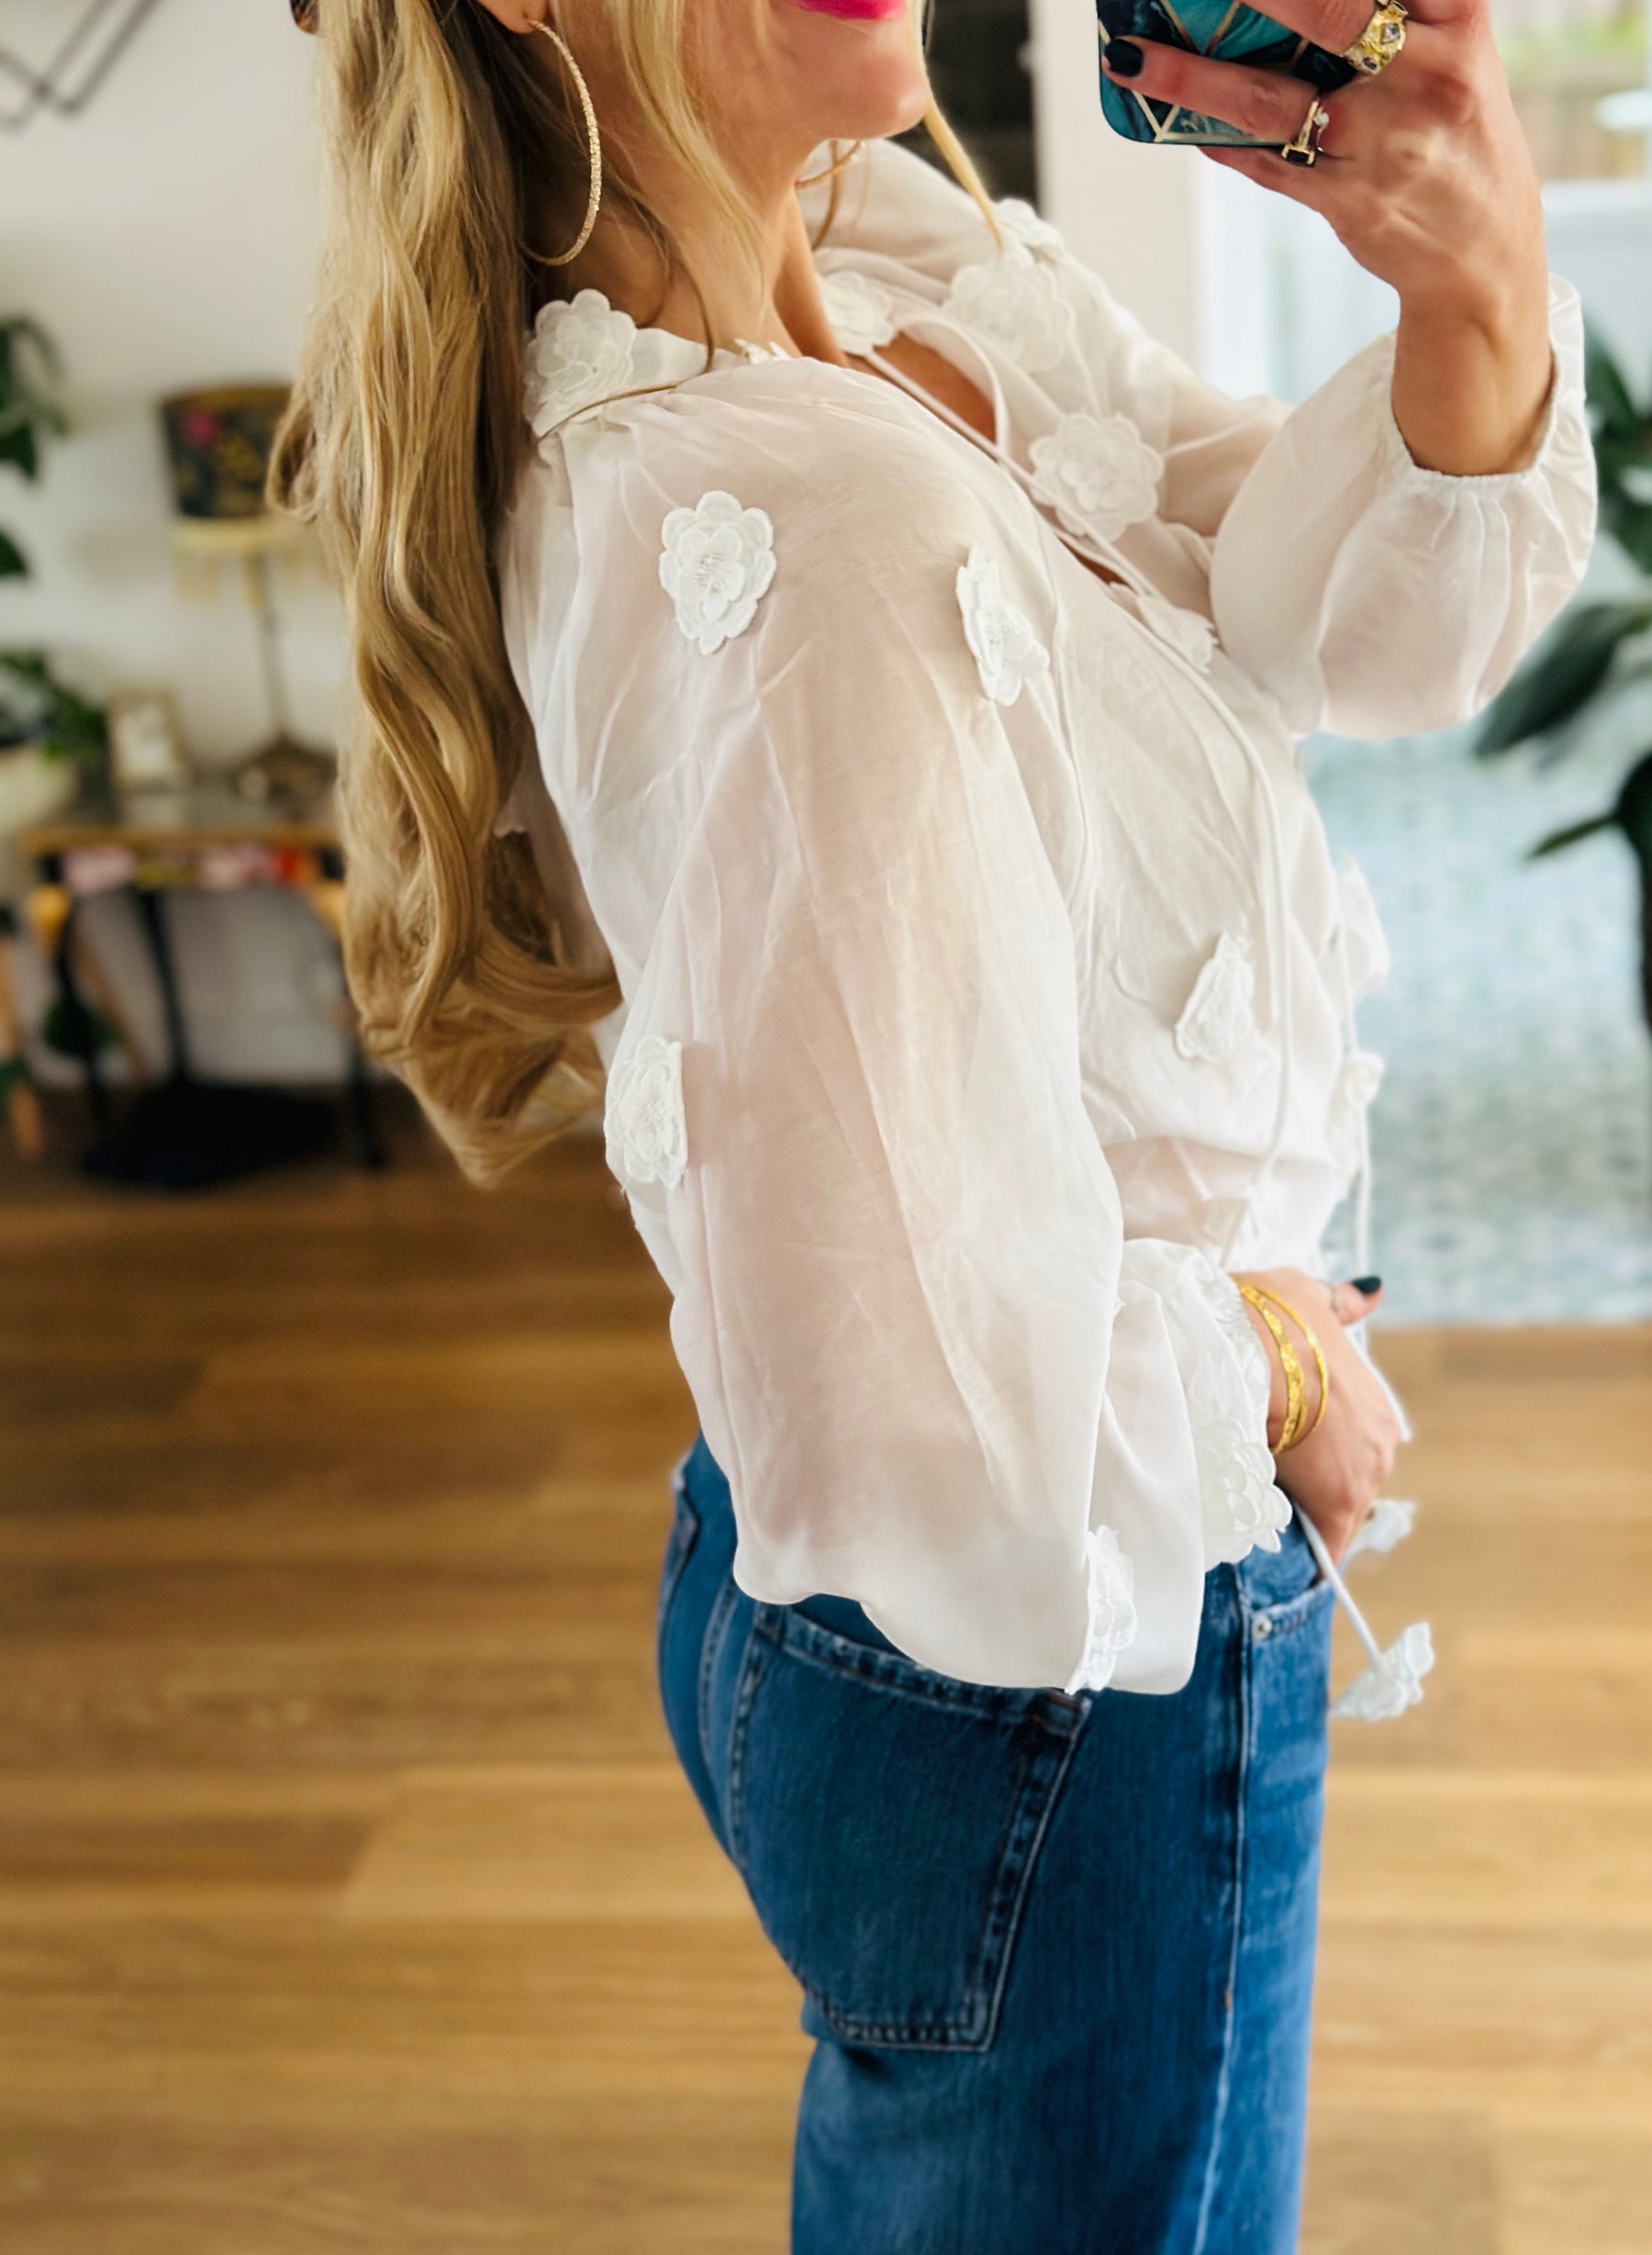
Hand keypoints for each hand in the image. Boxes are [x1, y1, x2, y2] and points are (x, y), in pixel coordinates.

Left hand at [1102, 0, 1555, 474]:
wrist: (1483, 249)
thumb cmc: (1453, 126)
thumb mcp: (1452, 46)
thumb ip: (1392, 9)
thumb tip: (1275, 9)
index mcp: (1458, 16)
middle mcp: (1428, 73)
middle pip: (1324, 10)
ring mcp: (1386, 143)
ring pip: (1272, 99)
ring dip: (1192, 76)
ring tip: (1133, 58)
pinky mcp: (1351, 202)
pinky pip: (1266, 164)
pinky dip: (1217, 140)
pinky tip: (1174, 119)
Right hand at [1232, 1269, 1402, 1561]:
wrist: (1253, 1341)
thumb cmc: (1272, 1314)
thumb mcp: (1310, 1295)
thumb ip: (1343, 1303)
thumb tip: (1373, 1290)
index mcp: (1375, 1404)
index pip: (1351, 1450)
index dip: (1318, 1458)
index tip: (1289, 1460)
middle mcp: (1381, 1443)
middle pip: (1346, 1486)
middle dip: (1312, 1490)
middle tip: (1269, 1487)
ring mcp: (1362, 1474)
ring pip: (1333, 1513)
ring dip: (1306, 1519)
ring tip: (1264, 1519)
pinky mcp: (1335, 1501)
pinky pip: (1324, 1543)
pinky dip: (1309, 1555)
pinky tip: (1287, 1563)